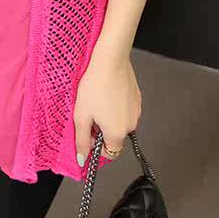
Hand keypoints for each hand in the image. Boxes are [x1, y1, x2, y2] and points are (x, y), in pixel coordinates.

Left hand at [73, 45, 141, 166]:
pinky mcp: (137, 97)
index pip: (110, 153)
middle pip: (115, 137)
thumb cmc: (95, 85)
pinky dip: (117, 106)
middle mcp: (131, 124)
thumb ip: (82, 141)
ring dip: (110, 117)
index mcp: (117, 132)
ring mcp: (136, 110)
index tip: (88, 133)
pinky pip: (126, 109)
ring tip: (98, 100)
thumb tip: (82, 159)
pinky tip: (107, 92)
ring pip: (120, 122)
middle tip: (90, 114)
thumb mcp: (81, 116)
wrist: (110, 59)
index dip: (97, 147)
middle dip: (102, 130)